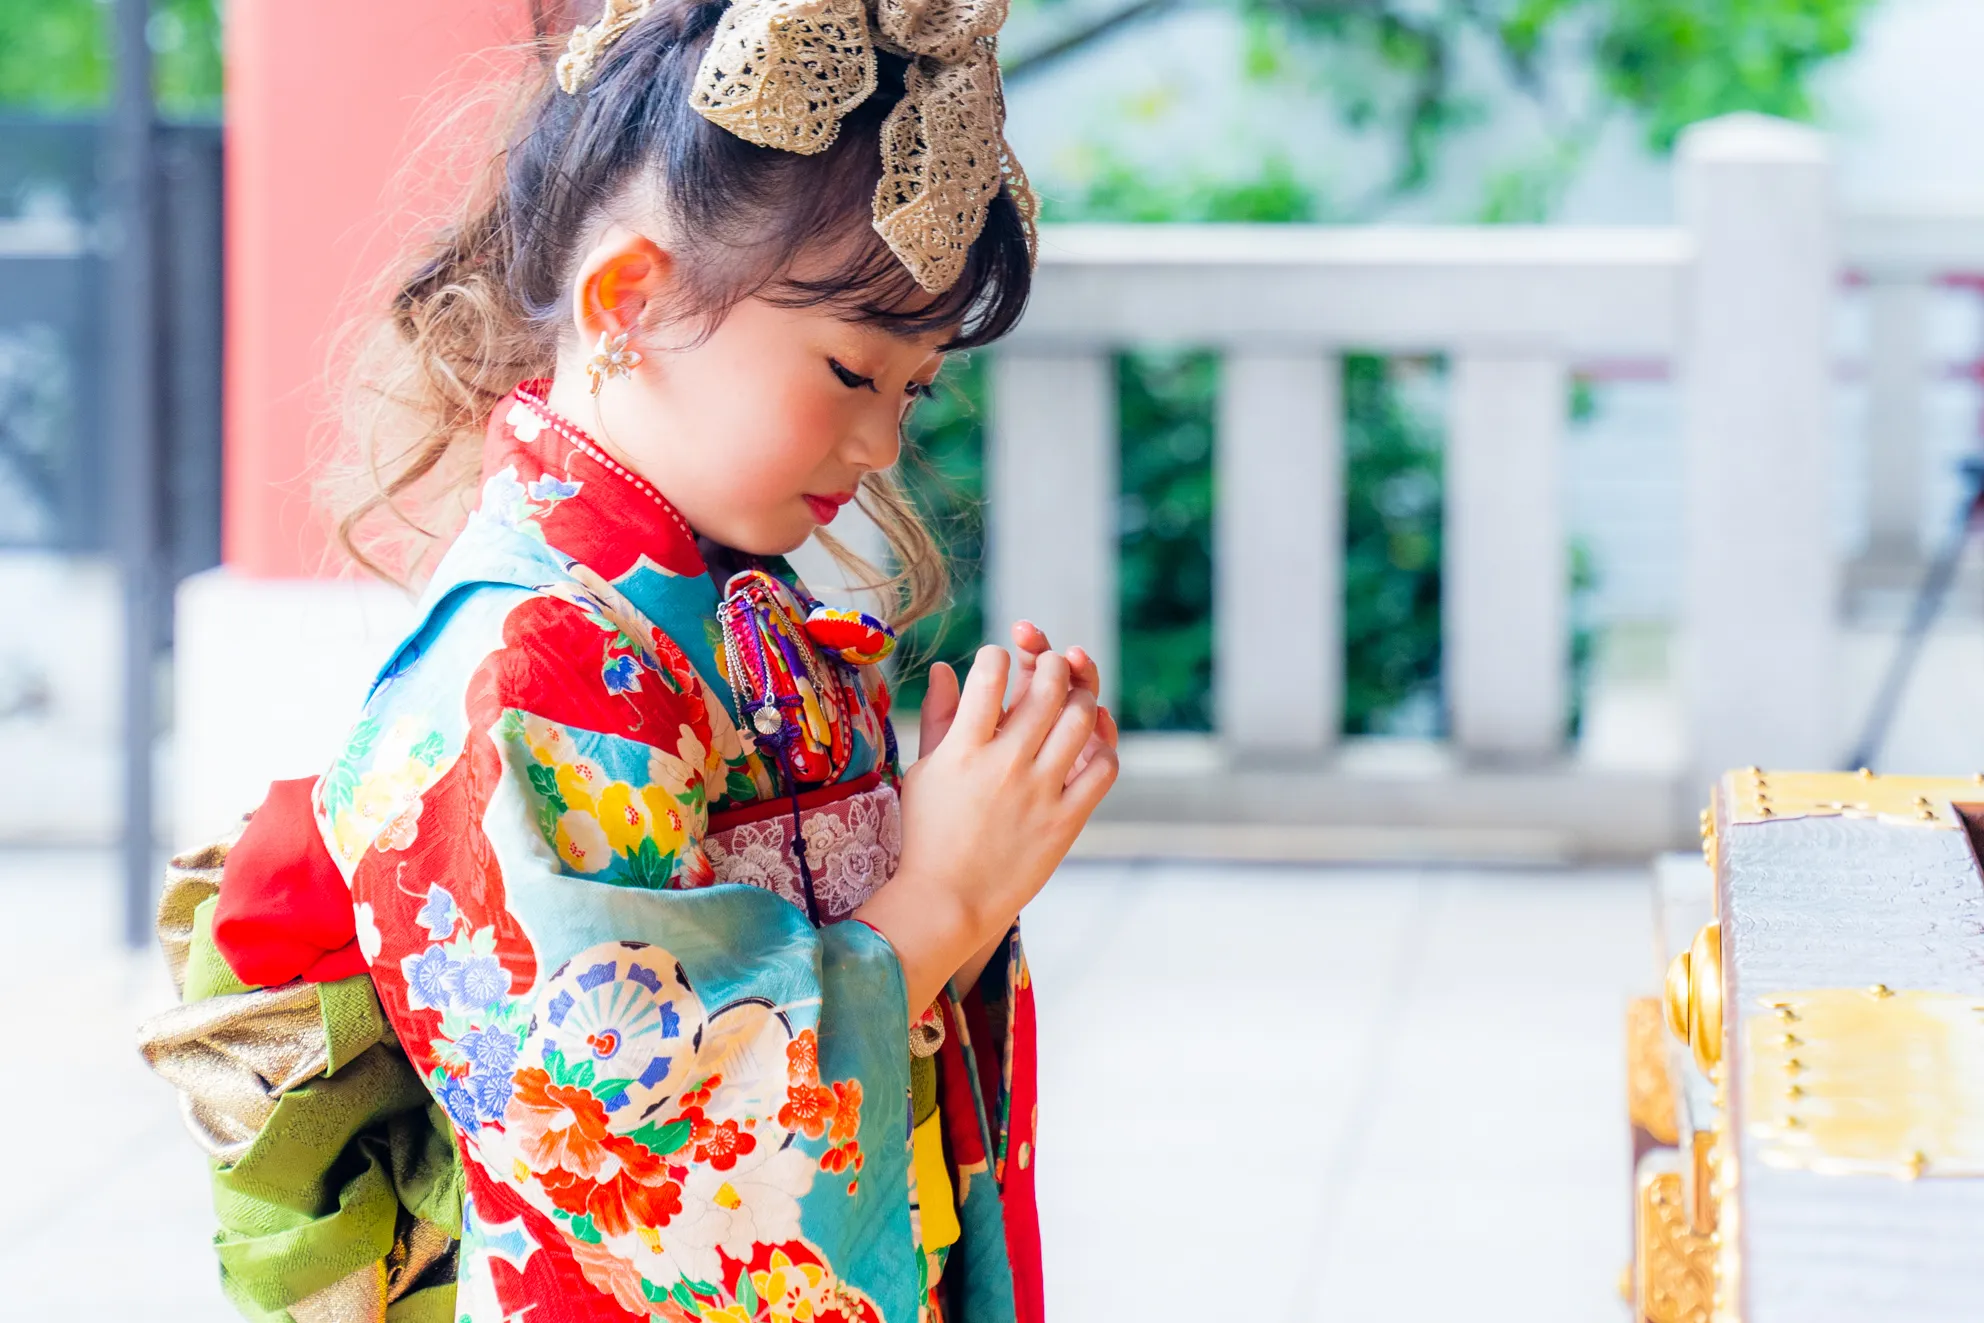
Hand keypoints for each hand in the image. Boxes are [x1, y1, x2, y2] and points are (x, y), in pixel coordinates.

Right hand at [859, 644, 1118, 1012]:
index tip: (998, 660)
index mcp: (963, 749)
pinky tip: (1091, 742)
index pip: (989, 674)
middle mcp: (1004, 765)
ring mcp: (1039, 792)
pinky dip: (1103, 746)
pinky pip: (1102, 769)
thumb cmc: (929, 833)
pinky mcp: (1065, 820)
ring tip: (1073, 694)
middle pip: (1046, 688)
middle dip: (1050, 661)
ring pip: (1080, 720)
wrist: (948, 899)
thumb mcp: (924, 770)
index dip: (998, 656)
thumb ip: (936, 714)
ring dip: (1082, 695)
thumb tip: (942, 667)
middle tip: (1048, 663)